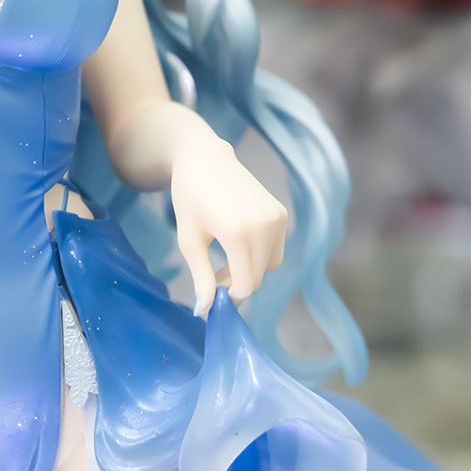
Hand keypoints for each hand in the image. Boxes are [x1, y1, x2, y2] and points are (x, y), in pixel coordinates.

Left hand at [170, 139, 287, 317]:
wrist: (204, 158)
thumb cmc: (189, 199)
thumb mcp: (189, 241)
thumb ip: (200, 277)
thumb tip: (204, 311)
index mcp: (238, 232)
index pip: (246, 284)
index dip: (230, 296)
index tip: (214, 295)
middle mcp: (264, 224)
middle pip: (258, 277)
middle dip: (238, 285)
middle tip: (215, 279)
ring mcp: (276, 217)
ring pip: (271, 265)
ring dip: (251, 271)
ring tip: (225, 262)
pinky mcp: (281, 213)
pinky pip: (276, 248)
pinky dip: (260, 256)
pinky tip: (238, 247)